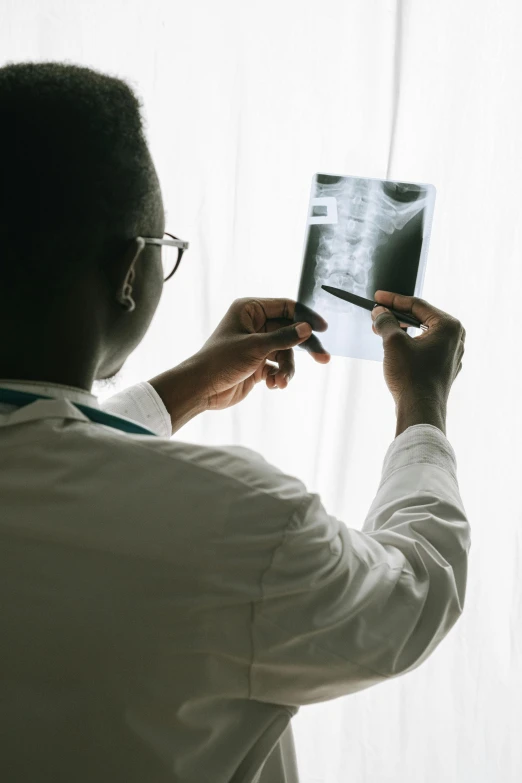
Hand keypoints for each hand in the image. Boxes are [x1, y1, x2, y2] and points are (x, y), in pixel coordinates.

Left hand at [192, 297, 329, 409]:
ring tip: (280, 381)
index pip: (286, 307)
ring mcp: (256, 344)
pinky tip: (272, 385)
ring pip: (286, 352)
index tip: (323, 328)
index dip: (306, 317)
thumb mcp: (256, 347)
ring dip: (286, 369)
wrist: (202, 389)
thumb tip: (308, 328)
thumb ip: (284, 338)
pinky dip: (278, 376)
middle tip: (323, 359)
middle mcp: (254, 325)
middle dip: (303, 348)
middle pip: (290, 332)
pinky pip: (278, 366)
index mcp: (250, 310)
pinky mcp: (257, 363)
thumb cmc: (221, 361)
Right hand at [371, 291, 465, 408]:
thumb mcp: (393, 342)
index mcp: (449, 326)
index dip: (393, 300)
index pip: (417, 305)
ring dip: (401, 331)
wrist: (420, 410)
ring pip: (423, 334)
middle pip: (421, 318)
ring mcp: (452, 354)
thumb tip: (380, 312)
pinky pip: (426, 348)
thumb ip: (386, 321)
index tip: (377, 298)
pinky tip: (394, 348)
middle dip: (396, 317)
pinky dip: (410, 345)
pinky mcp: (444, 367)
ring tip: (381, 332)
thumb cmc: (411, 376)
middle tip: (376, 316)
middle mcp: (456, 338)